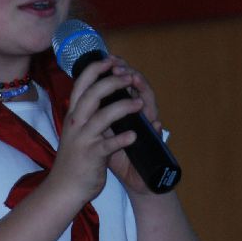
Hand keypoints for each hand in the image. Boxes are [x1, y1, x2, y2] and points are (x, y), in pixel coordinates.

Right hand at [47, 56, 143, 205]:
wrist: (65, 187)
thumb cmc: (74, 158)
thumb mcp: (77, 130)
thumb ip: (87, 112)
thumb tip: (103, 94)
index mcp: (73, 113)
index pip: (82, 83)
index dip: (96, 69)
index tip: (111, 60)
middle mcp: (76, 122)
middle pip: (93, 93)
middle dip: (113, 82)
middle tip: (130, 77)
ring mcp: (84, 139)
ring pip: (103, 116)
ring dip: (123, 107)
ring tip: (140, 104)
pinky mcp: (92, 156)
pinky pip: (108, 145)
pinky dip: (122, 139)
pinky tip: (133, 136)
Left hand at [100, 55, 168, 196]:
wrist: (133, 182)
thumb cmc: (116, 157)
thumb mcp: (101, 133)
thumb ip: (97, 116)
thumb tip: (83, 97)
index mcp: (127, 111)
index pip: (126, 84)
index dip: (119, 69)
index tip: (108, 58)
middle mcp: (141, 116)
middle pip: (141, 87)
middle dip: (130, 74)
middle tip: (120, 66)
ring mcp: (150, 128)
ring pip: (152, 104)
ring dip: (144, 92)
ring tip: (135, 82)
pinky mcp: (156, 146)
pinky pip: (158, 135)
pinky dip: (157, 129)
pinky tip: (156, 124)